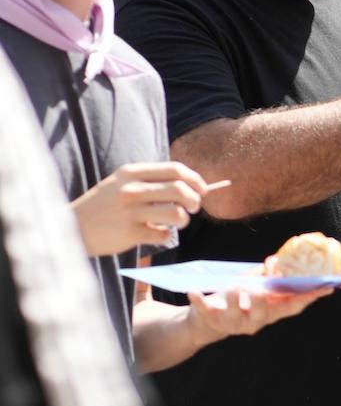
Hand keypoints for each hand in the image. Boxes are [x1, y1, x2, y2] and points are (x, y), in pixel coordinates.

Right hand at [71, 162, 209, 256]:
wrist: (72, 227)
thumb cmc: (106, 205)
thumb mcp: (123, 183)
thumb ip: (153, 181)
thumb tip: (195, 186)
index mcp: (132, 172)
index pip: (176, 170)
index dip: (196, 180)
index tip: (204, 190)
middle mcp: (132, 189)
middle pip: (181, 190)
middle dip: (196, 200)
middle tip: (194, 208)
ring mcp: (130, 211)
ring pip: (177, 213)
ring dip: (184, 219)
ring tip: (177, 222)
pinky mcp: (130, 233)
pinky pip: (163, 234)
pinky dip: (166, 235)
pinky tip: (156, 233)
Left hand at [186, 287, 330, 345]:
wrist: (202, 324)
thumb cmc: (234, 301)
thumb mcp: (253, 289)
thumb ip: (267, 277)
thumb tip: (281, 260)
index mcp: (269, 311)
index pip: (294, 306)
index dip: (311, 297)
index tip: (328, 286)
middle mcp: (255, 321)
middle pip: (266, 313)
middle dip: (265, 300)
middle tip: (265, 286)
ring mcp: (232, 323)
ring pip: (236, 313)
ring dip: (236, 299)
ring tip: (235, 286)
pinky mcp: (210, 320)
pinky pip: (205, 311)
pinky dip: (199, 300)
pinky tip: (193, 292)